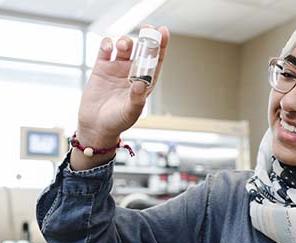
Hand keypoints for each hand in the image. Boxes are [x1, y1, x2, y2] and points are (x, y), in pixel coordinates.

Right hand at [77, 25, 169, 145]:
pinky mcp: (101, 68)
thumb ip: (137, 98)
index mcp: (145, 82)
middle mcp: (132, 73)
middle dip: (146, 38)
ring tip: (124, 45)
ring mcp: (116, 69)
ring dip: (126, 42)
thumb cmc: (118, 122)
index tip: (164, 31)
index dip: (161, 46)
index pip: (155, 61)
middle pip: (141, 50)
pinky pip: (105, 51)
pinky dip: (107, 44)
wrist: (96, 126)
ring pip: (124, 48)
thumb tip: (141, 83)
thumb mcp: (130, 112)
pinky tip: (109, 47)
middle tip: (147, 28)